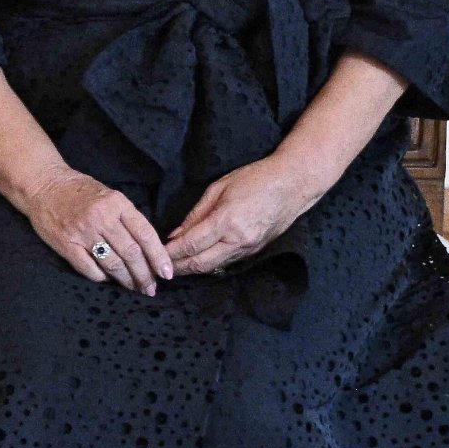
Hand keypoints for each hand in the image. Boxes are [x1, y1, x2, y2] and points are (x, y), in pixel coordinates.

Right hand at [22, 167, 173, 294]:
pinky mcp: (66, 244)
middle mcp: (102, 218)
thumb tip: (148, 248)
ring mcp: (83, 232)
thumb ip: (127, 218)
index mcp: (117, 203)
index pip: (145, 234)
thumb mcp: (110, 195)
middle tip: (151, 288)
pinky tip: (108, 279)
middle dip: (145, 275)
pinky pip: (89, 268)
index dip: (159, 256)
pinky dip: (102, 278)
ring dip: (126, 280)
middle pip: (131, 253)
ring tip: (134, 288)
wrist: (44, 185)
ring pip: (113, 264)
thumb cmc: (80, 191)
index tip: (167, 272)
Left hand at [165, 156, 316, 276]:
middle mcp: (237, 240)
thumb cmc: (255, 178)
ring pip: (213, 267)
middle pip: (200, 263)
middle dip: (178, 268)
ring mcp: (248, 248)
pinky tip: (198, 261)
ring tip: (174, 268)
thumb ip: (196, 213)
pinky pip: (226, 262)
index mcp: (226, 220)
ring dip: (192, 269)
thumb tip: (176, 233)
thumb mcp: (219, 187)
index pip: (191, 244)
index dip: (171, 252)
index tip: (155, 253)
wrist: (293, 185)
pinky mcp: (254, 252)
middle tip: (160, 268)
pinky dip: (209, 264)